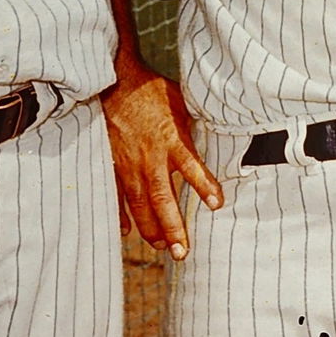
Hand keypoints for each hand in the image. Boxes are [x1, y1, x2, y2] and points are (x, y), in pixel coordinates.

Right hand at [102, 60, 222, 258]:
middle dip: (172, 227)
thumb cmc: (153, 92)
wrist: (116, 83)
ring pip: (140, 204)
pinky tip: (126, 232)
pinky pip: (117, 195)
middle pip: (162, 198)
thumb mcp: (182, 103)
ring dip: (150, 229)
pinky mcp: (113, 165)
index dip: (204, 186)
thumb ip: (195, 127)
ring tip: (161, 247)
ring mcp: (130, 164)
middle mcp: (151, 157)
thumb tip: (221, 132)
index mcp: (172, 140)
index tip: (217, 205)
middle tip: (182, 253)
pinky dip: (120, 215)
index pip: (191, 167)